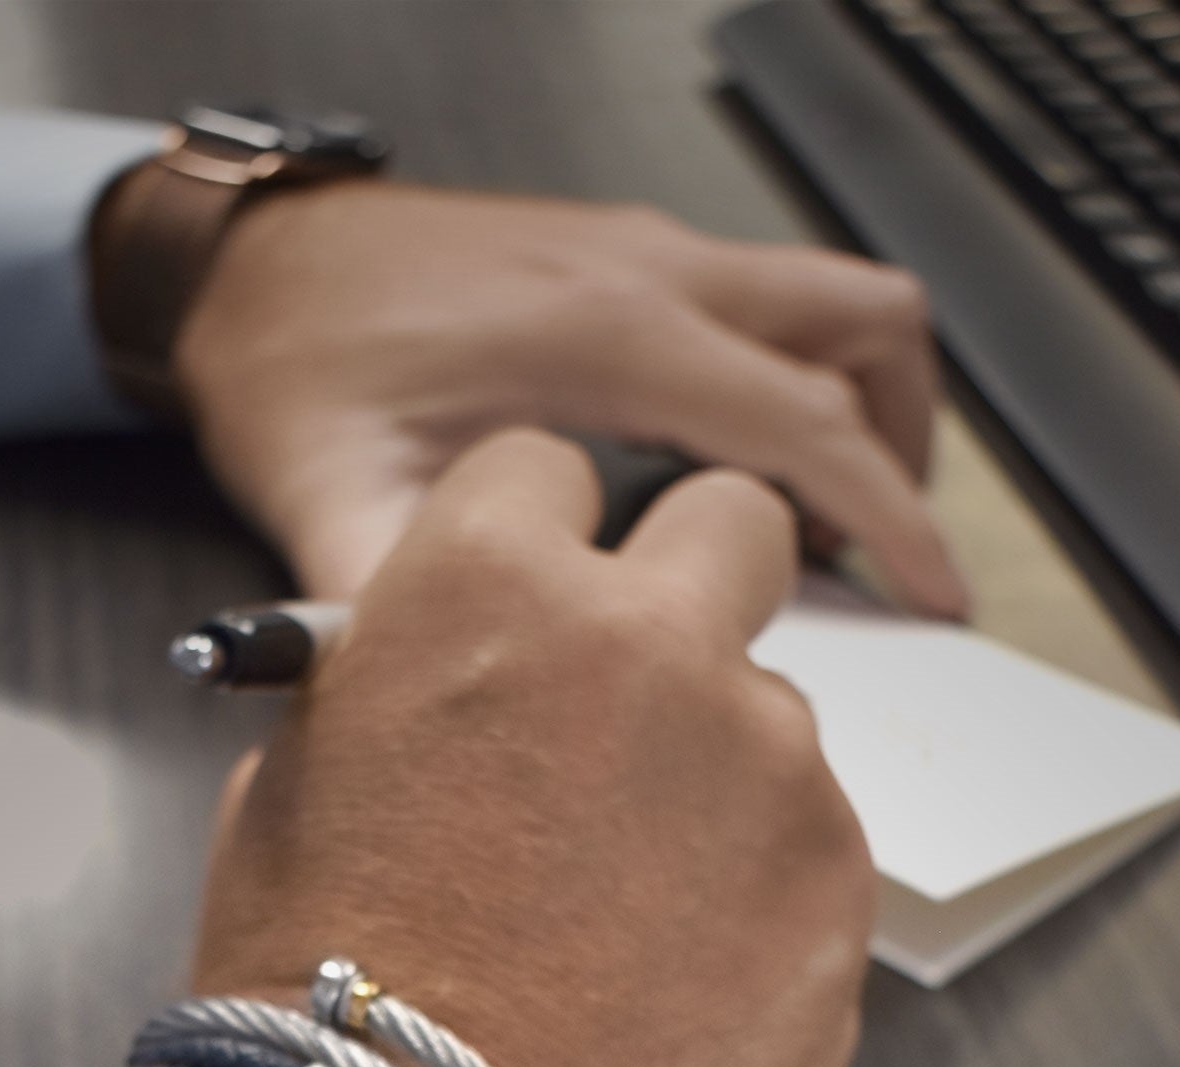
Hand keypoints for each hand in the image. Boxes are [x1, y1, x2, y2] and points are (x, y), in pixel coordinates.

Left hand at [173, 180, 967, 617]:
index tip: (936, 593)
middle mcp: (647, 272)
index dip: (891, 515)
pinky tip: (741, 465)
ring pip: (831, 297)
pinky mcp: (624, 254)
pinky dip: (800, 372)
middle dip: (908, 446)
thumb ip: (402, 600)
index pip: (810, 419)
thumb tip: (455, 703)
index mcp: (606, 335)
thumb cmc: (291, 366)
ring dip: (864, 397)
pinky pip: (767, 300)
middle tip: (890, 558)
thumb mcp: (330, 499)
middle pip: (866, 326)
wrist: (243, 266)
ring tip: (832, 517)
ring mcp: (643, 250)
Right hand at [193, 429, 875, 1066]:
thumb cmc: (324, 1006)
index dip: (531, 545)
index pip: (549, 471)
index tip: (529, 615)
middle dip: (688, 589)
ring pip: (773, 711)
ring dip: (718, 772)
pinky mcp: (841, 887)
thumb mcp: (286, 800)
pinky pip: (813, 843)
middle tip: (638, 701)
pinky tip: (681, 985)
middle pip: (732, 527)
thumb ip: (384, 693)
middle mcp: (654, 642)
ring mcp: (769, 765)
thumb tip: (433, 677)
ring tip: (633, 916)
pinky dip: (761, 889)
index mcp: (486, 589)